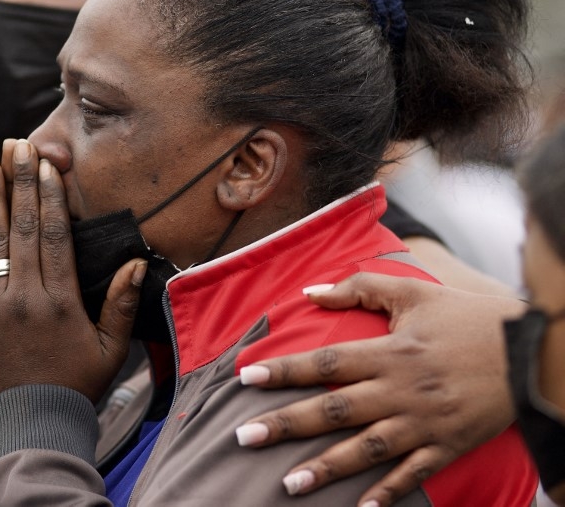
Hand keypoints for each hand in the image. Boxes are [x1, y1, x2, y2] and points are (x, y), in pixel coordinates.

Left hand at [0, 139, 145, 411]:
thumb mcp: (111, 350)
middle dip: (17, 181)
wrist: (27, 427)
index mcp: (60, 302)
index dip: (50, 195)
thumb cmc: (75, 387)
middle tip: (13, 144)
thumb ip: (123, 303)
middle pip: (20, 228)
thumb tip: (138, 260)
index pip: (54, 235)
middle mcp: (23, 298)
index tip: (47, 163)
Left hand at [234, 273, 524, 506]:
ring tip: (287, 485)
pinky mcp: (447, 446)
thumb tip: (309, 292)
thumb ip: (359, 289)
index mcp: (388, 353)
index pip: (325, 363)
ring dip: (325, 469)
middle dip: (286, 425)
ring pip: (366, 451)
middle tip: (244, 438)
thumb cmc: (466, 318)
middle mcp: (399, 391)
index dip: (284, 370)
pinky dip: (387, 493)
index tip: (246, 378)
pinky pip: (413, 475)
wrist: (532, 351)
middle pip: (334, 411)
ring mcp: (423, 423)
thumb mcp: (412, 292)